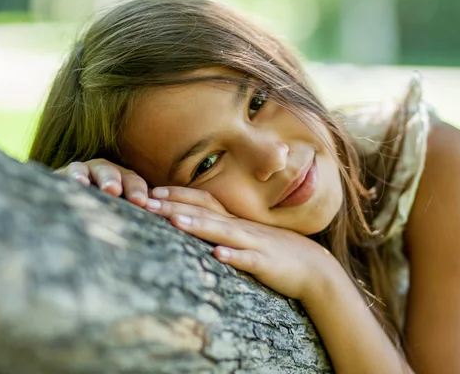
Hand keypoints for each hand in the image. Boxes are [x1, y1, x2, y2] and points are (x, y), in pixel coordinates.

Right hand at [54, 159, 153, 207]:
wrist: (64, 208)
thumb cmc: (100, 213)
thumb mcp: (120, 212)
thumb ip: (142, 215)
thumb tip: (169, 224)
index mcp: (121, 179)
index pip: (134, 182)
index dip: (138, 190)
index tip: (142, 203)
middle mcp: (104, 172)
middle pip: (115, 173)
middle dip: (121, 182)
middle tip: (122, 192)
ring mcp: (83, 171)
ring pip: (94, 170)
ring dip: (104, 178)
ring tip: (109, 189)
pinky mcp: (63, 175)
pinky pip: (70, 173)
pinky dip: (75, 177)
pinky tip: (79, 184)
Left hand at [146, 186, 337, 300]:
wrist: (314, 267)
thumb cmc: (277, 251)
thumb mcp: (248, 237)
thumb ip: (225, 230)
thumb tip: (195, 225)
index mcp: (236, 221)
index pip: (203, 202)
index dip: (177, 196)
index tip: (150, 192)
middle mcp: (242, 228)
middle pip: (205, 213)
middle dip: (174, 207)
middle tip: (145, 202)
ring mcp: (254, 244)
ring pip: (223, 232)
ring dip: (199, 227)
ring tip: (175, 222)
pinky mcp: (266, 264)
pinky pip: (249, 260)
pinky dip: (234, 257)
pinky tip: (218, 255)